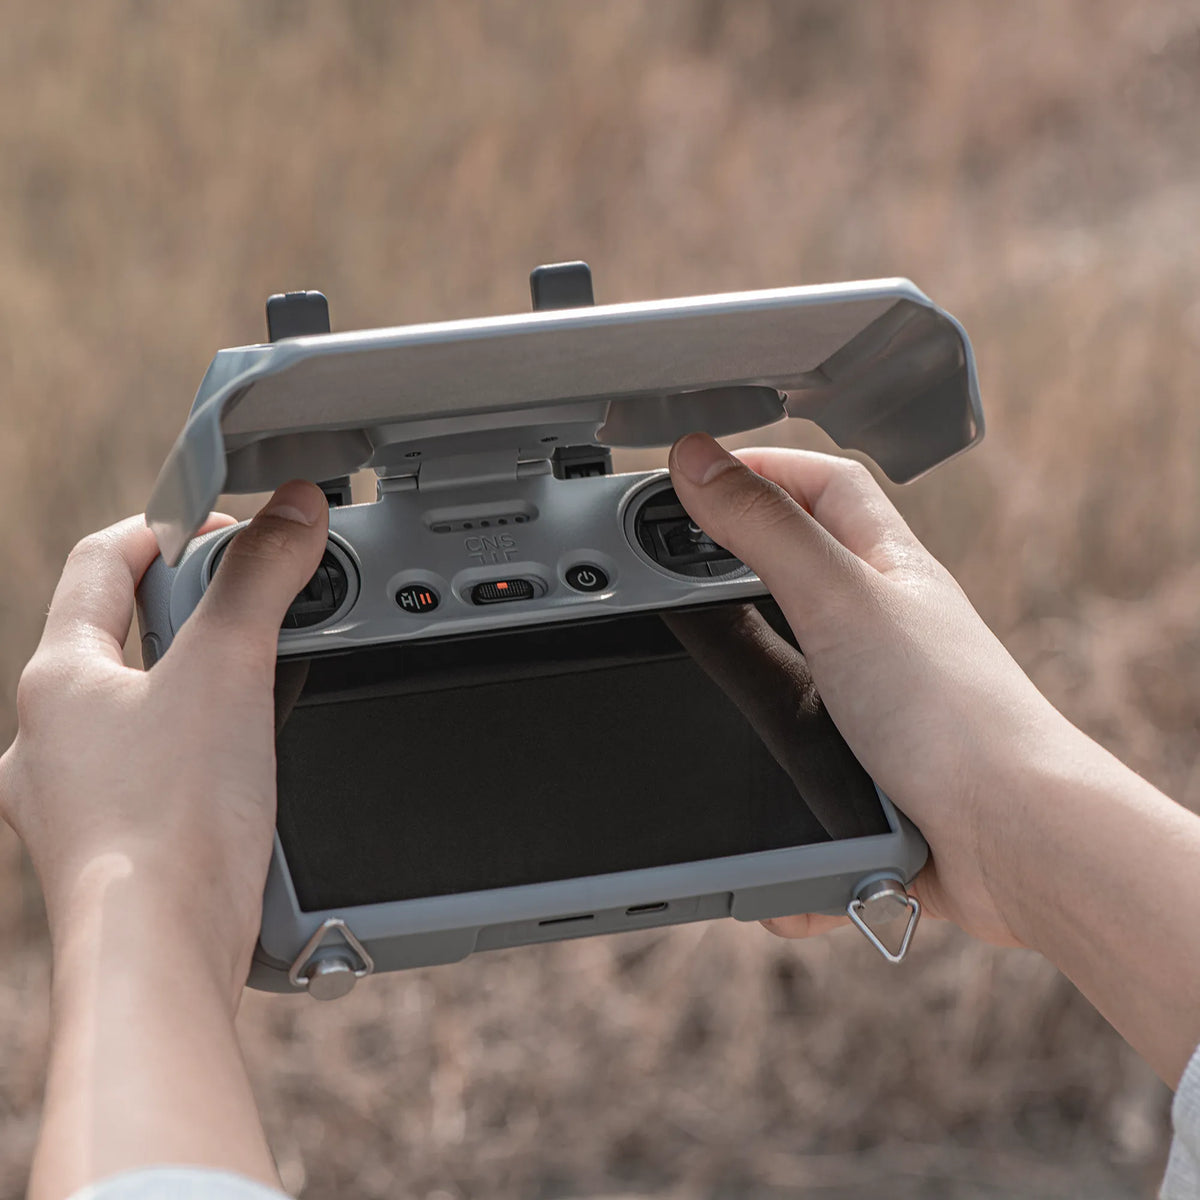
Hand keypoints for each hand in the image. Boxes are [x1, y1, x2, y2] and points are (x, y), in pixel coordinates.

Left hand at [0, 479, 327, 992]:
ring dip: (202, 677)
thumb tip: (292, 512)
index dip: (167, 526)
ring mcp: (74, 795)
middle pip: (125, 631)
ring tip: (263, 682)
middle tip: (262, 608)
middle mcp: (50, 736)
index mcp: (58, 678)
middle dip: (197, 607)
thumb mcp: (228, 668)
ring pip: (142, 702)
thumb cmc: (170, 822)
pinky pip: (157, 764)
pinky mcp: (115, 841)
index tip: (229, 528)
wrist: (160, 956)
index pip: (102, 560)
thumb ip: (261, 579)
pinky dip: (203, 742)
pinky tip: (246, 759)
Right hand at [667, 434, 1070, 947]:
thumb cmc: (950, 715)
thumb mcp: (837, 597)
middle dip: (750, 539)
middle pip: (813, 553)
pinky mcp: (867, 749)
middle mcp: (887, 616)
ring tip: (700, 626)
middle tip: (686, 544)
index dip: (763, 465)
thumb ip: (765, 530)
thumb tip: (697, 460)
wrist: (1007, 835)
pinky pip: (806, 713)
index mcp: (890, 562)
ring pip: (804, 637)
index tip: (695, 472)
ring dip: (753, 627)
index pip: (827, 482)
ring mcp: (880, 684)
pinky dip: (769, 709)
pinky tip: (746, 718)